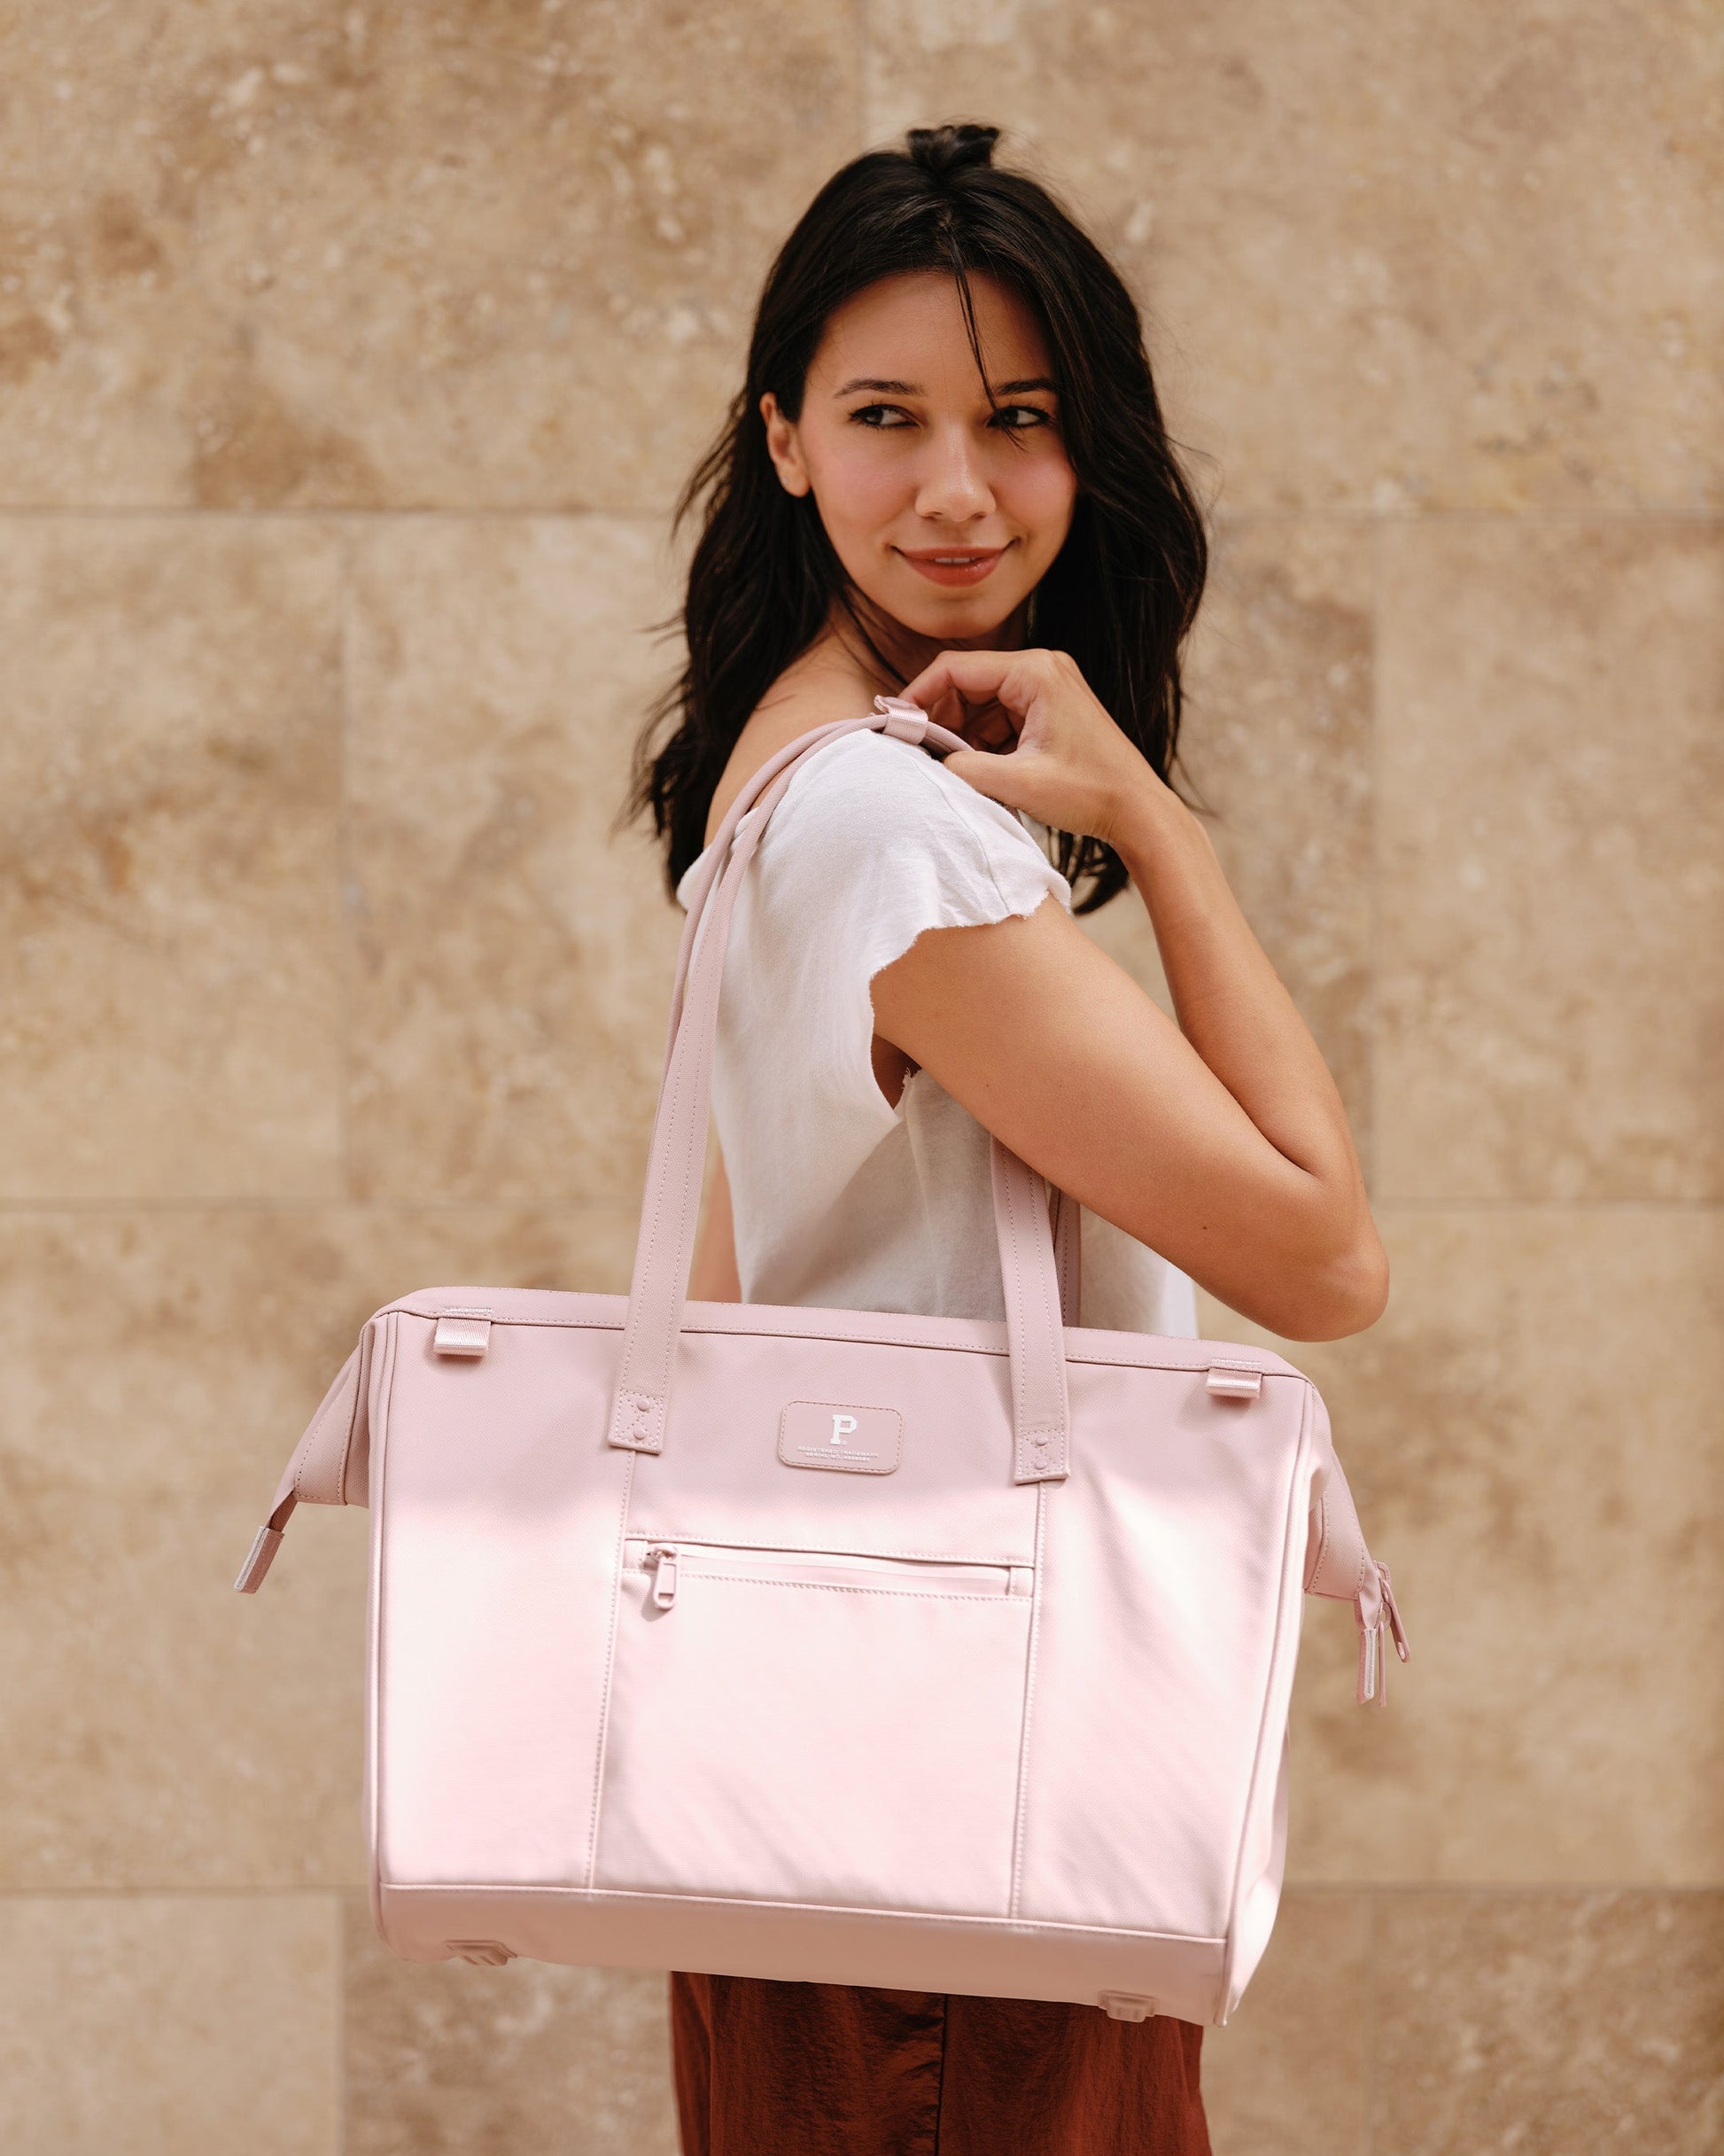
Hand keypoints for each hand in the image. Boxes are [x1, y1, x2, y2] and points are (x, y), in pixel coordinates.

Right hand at [900, 647, 1169, 846]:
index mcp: (1035, 672)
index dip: (919, 695)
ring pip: (980, 702)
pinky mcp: (1049, 708)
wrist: (1138, 811)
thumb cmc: (1090, 793)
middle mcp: (1041, 668)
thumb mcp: (1019, 784)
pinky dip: (983, 740)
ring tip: (956, 768)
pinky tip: (980, 769)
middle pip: (966, 682)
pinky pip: (999, 716)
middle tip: (922, 754)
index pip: (956, 668)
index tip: (896, 726)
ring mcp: (1047, 687)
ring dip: (961, 733)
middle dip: (941, 718)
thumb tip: (927, 763)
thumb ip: (965, 769)